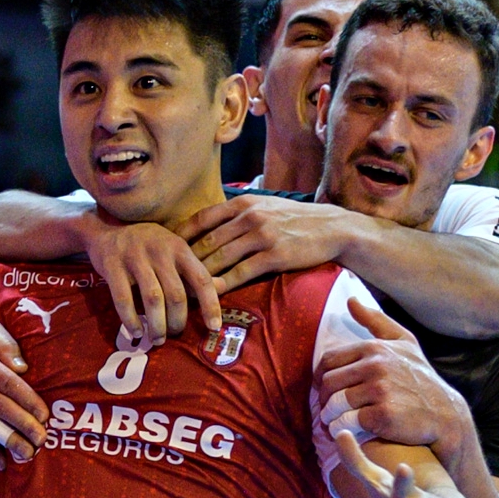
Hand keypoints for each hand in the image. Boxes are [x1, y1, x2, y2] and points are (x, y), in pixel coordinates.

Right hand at [82, 210, 221, 342]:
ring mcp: (135, 257)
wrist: (106, 228)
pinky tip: (136, 331)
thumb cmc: (147, 245)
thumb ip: (194, 271)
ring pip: (153, 299)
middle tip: (175, 334)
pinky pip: (123, 299)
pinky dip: (131, 319)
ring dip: (157, 324)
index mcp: (179, 248)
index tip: (214, 328)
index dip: (210, 305)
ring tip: (157, 339)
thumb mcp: (174, 251)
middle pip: (177, 295)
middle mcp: (160, 251)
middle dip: (178, 321)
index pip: (201, 279)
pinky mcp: (112, 265)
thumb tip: (223, 287)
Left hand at [177, 195, 348, 291]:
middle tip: (168, 277)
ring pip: (220, 258)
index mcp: (243, 203)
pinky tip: (211, 295)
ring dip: (200, 276)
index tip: (165, 248)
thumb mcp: (266, 206)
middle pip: (207, 241)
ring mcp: (262, 235)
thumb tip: (212, 226)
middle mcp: (249, 216)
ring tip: (183, 290)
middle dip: (185, 260)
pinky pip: (241, 273)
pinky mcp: (274, 256)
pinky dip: (223, 284)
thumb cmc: (296, 220)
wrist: (333, 228)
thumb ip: (240, 214)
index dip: (181, 234)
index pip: (202, 217)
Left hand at [319, 300, 464, 456]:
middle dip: (323, 400)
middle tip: (327, 412)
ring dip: (329, 418)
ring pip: (335, 404)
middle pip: (328, 384)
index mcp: (374, 348)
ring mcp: (379, 390)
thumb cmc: (421, 378)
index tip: (324, 392)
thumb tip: (350, 300)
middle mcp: (376, 366)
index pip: (328, 361)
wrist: (445, 413)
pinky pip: (347, 422)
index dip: (320, 379)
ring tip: (332, 424)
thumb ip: (376, 320)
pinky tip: (346, 434)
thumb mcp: (405, 342)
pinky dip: (342, 430)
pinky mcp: (382, 415)